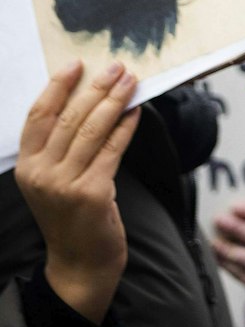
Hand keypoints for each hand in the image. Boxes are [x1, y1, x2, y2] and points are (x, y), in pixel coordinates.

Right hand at [15, 61, 141, 323]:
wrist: (80, 262)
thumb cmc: (73, 217)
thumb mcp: (55, 181)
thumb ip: (62, 149)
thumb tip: (89, 103)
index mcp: (27, 166)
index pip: (38, 117)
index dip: (57, 87)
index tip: (76, 64)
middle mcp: (40, 173)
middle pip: (69, 118)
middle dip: (95, 88)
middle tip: (116, 67)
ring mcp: (64, 184)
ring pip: (92, 130)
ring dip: (114, 101)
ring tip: (130, 81)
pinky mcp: (92, 193)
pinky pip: (113, 150)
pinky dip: (126, 127)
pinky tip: (136, 111)